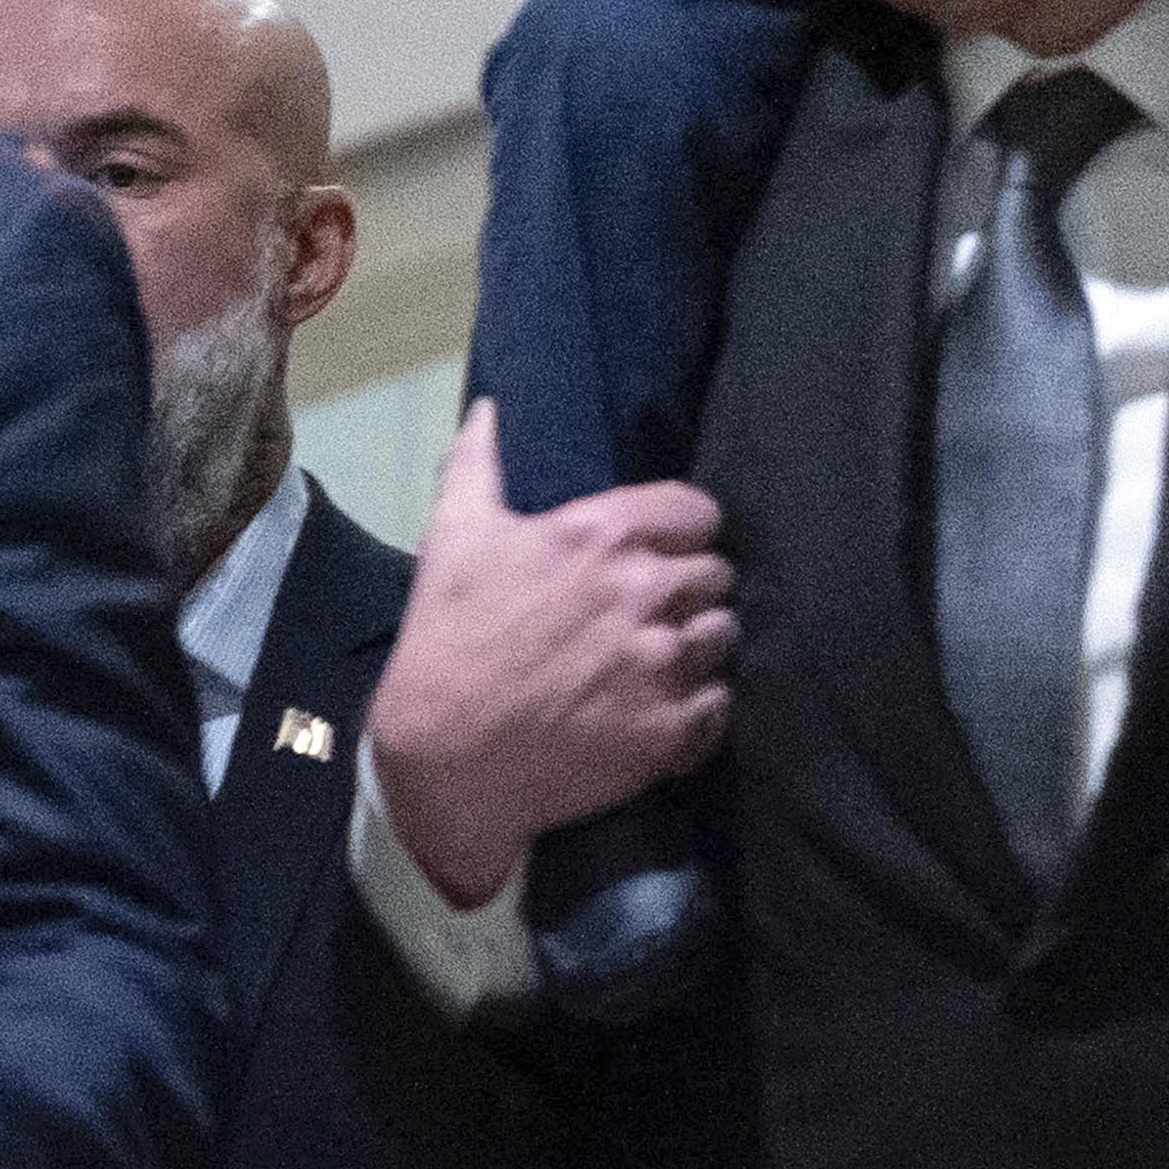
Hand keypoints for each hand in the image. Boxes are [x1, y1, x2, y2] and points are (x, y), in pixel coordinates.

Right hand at [367, 405, 735, 911]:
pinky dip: (699, 706)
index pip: (698, 513)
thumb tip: (489, 409)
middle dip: (689, 590)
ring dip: (698, 645)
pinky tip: (660, 708)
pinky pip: (721, 703)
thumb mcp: (453, 539)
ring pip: (723, 636)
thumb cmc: (447, 641)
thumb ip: (476, 464)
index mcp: (601, 536)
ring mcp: (662, 663)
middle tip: (648, 613)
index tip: (657, 553)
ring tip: (657, 661)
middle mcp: (644, 592)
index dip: (681, 532)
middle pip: (716, 574)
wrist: (444, 760)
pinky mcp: (671, 728)